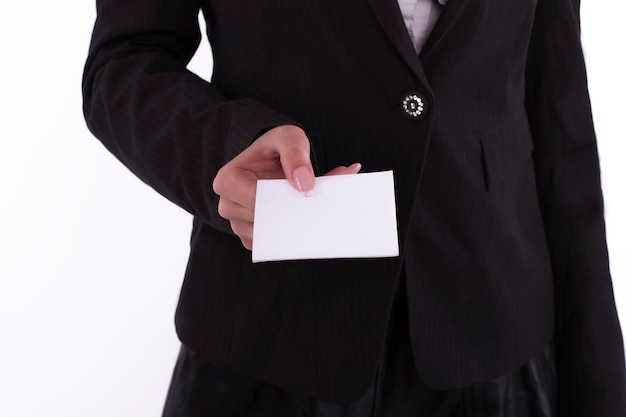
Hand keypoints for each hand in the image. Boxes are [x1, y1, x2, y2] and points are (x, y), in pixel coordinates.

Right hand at [212, 125, 360, 249]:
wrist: (273, 161)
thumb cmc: (275, 148)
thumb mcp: (288, 138)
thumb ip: (296, 154)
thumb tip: (304, 184)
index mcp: (228, 181)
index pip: (256, 201)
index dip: (283, 200)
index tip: (306, 194)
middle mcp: (228, 206)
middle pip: (264, 221)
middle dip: (291, 212)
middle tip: (314, 201)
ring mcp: (239, 225)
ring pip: (271, 235)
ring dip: (294, 223)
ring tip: (307, 204)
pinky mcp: (252, 238)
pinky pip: (274, 244)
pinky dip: (292, 233)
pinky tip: (301, 216)